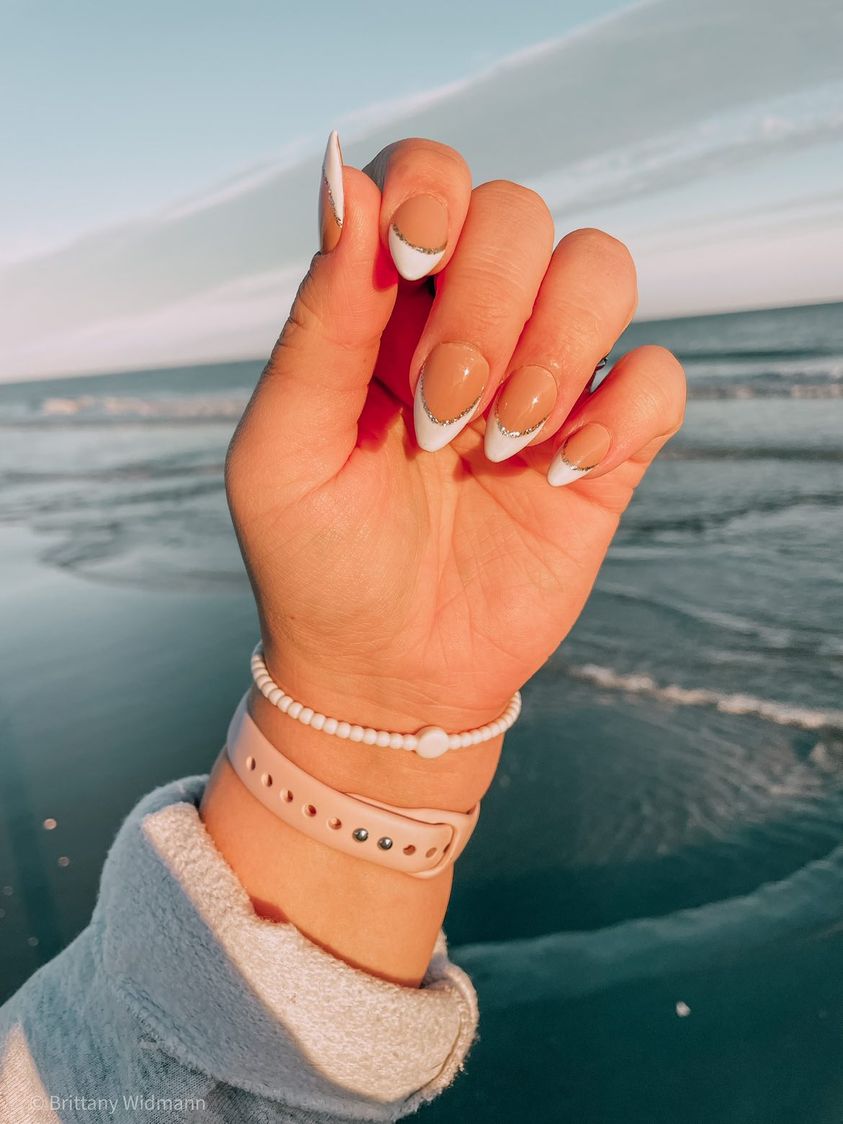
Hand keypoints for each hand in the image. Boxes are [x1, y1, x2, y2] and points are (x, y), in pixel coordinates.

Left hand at [225, 137, 684, 802]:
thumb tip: (347, 185)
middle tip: (440, 415)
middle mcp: (470, 325)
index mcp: (383, 311)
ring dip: (555, 348)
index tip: (408, 261)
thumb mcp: (284, 452)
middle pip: (521, 215)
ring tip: (502, 446)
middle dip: (484, 308)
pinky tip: (559, 477)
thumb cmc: (318, 561)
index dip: (432, 190)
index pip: (429, 177)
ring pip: (602, 269)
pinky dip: (622, 412)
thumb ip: (317, 326)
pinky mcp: (605, 445)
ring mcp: (544, 380)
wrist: (384, 672)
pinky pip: (658, 375)